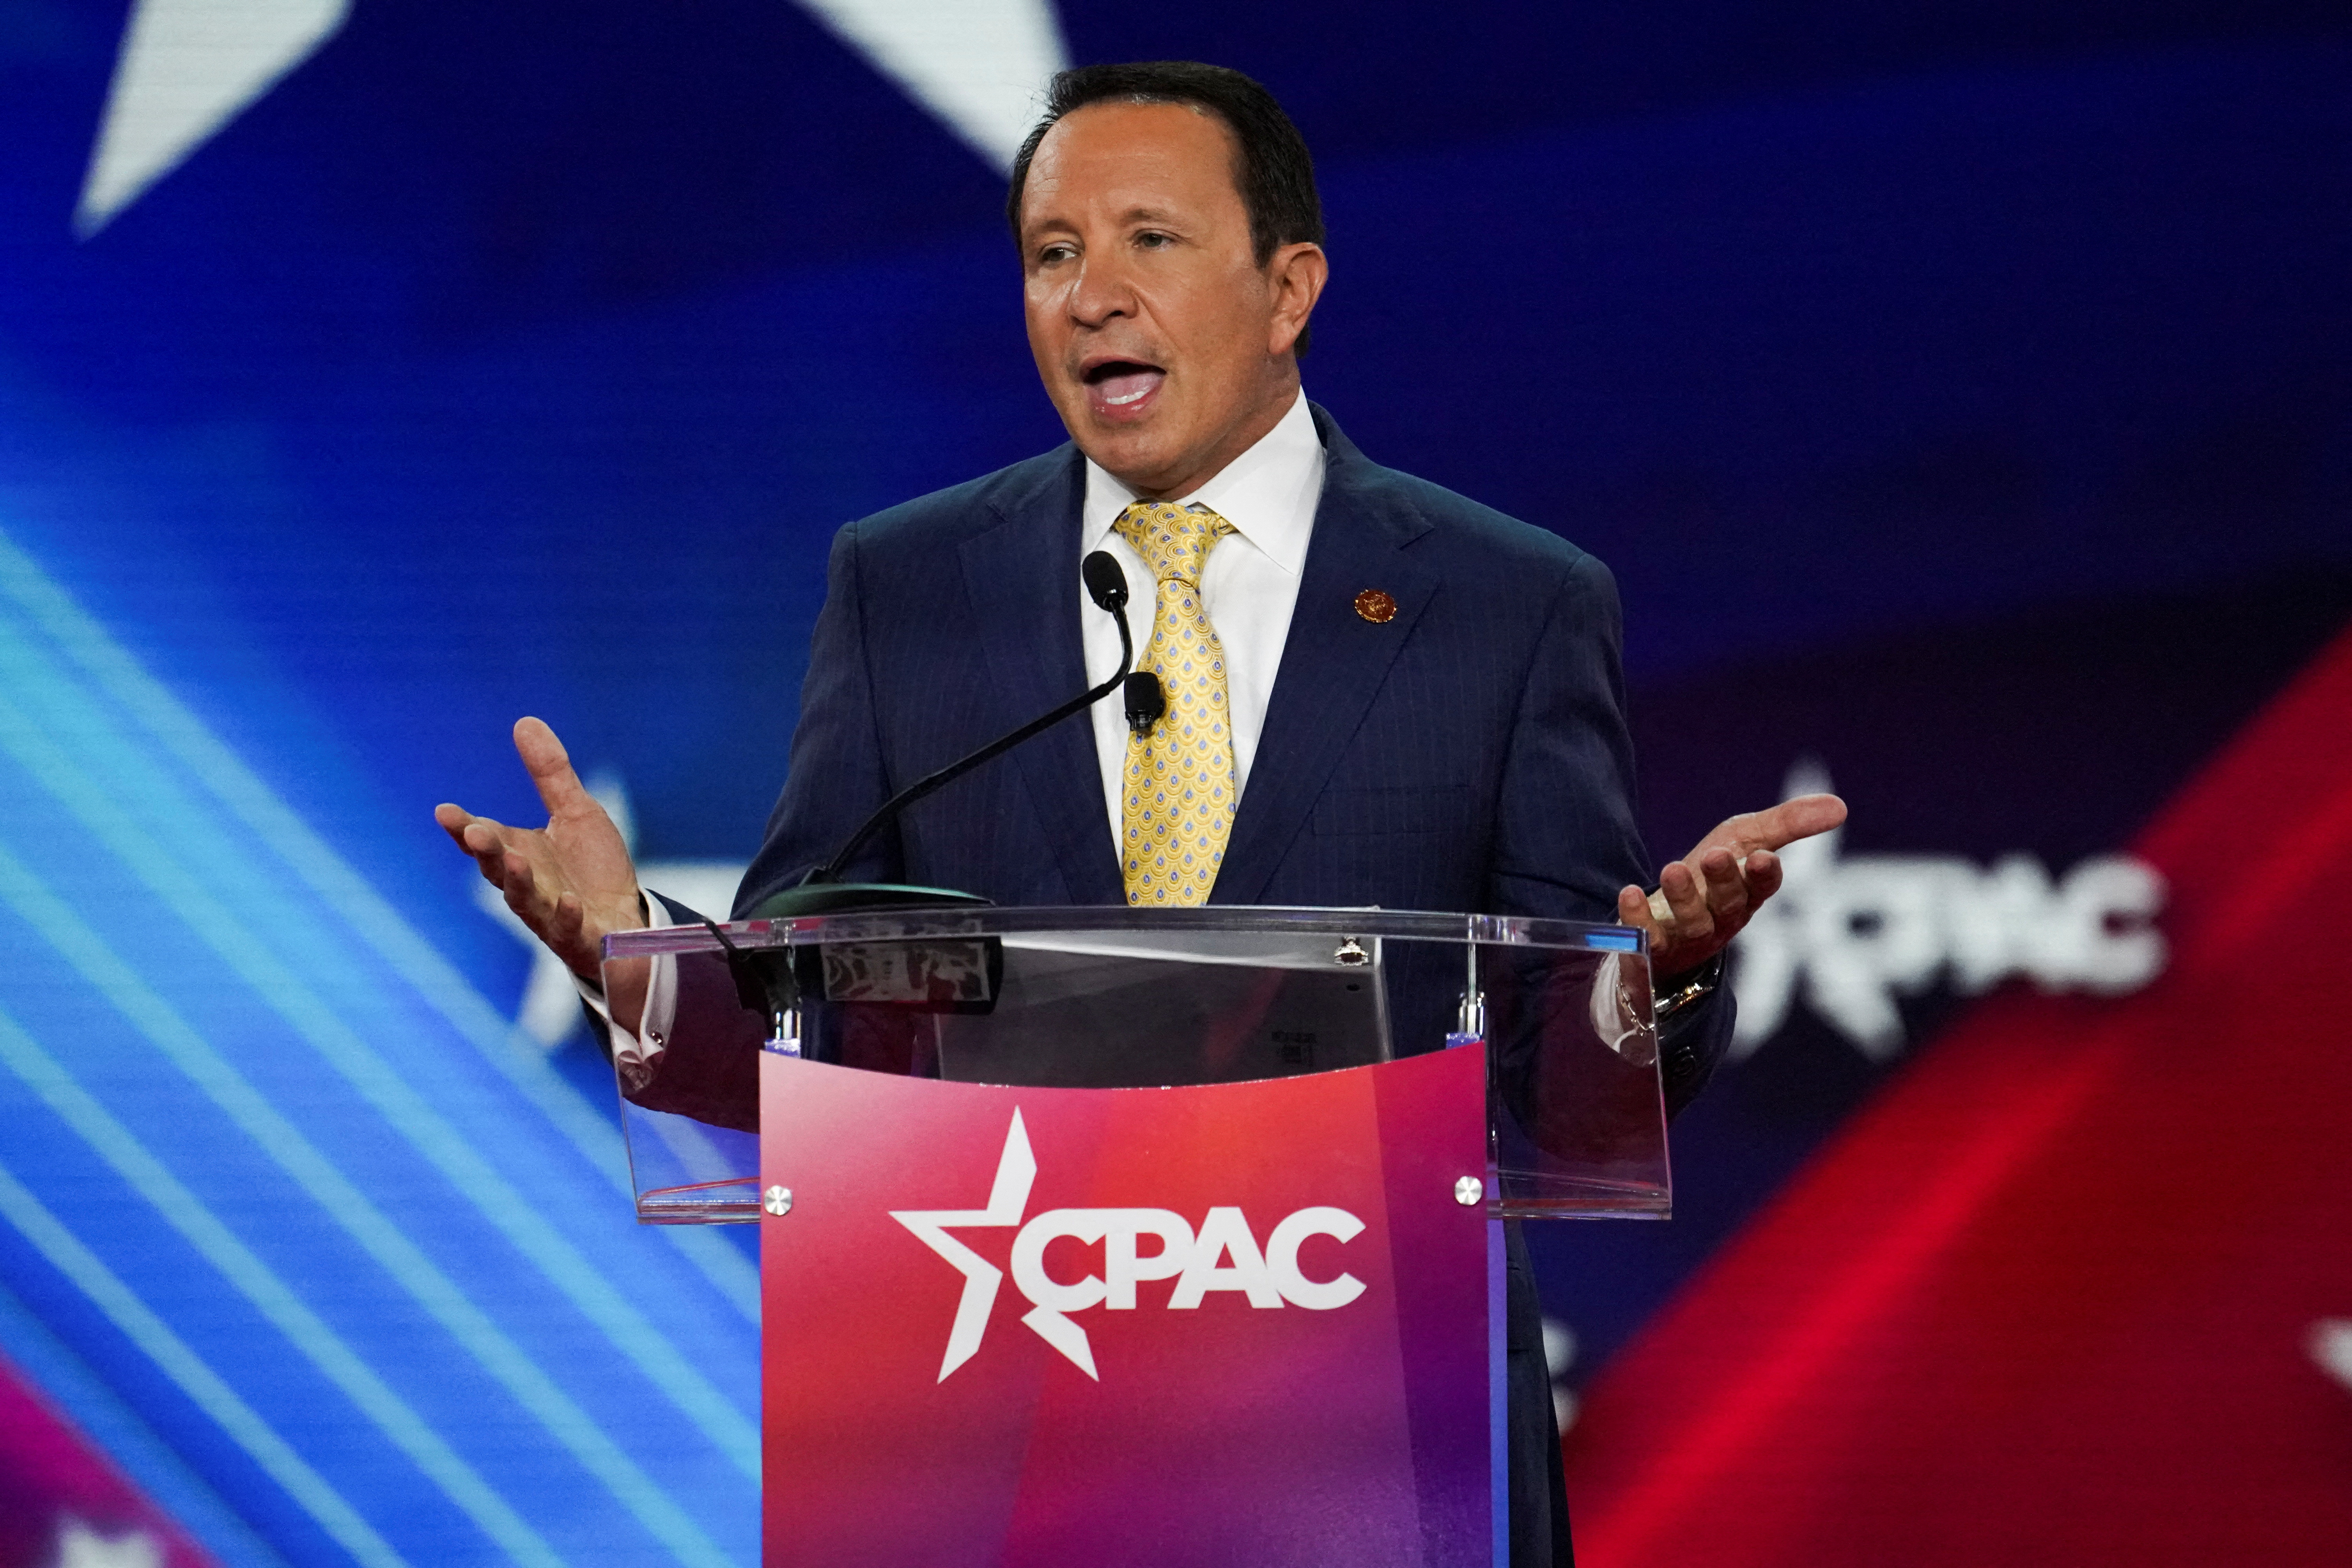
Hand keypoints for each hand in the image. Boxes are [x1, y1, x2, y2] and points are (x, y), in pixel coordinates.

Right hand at [435, 718, 643, 982]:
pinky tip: (569, 901)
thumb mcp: (576, 813)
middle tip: (473, 833)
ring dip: (518, 881)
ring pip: (525, 900)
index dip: (463, 827)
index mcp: (520, 853)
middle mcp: (528, 884)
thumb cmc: (592, 869)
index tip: (444, 811)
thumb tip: (524, 721)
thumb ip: (549, 774)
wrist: (626, 921)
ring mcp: (550, 914)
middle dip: (486, 851)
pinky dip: (566, 915)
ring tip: (515, 860)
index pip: (485, 838)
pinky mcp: (579, 937)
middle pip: (498, 868)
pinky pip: (569, 928)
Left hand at [1616, 793, 1847, 980]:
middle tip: (1716, 856)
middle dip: (1724, 881)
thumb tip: (1840, 806)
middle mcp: (1722, 919)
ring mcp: (1687, 937)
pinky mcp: (1652, 946)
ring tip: (1673, 869)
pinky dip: (1638, 918)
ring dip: (1683, 896)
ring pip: (1691, 922)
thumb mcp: (1746, 839)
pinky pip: (1646, 938)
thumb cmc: (1712, 875)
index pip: (1763, 887)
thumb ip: (1787, 824)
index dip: (1764, 875)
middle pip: (1728, 904)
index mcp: (1748, 894)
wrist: (1665, 921)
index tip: (1763, 858)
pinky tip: (1628, 894)